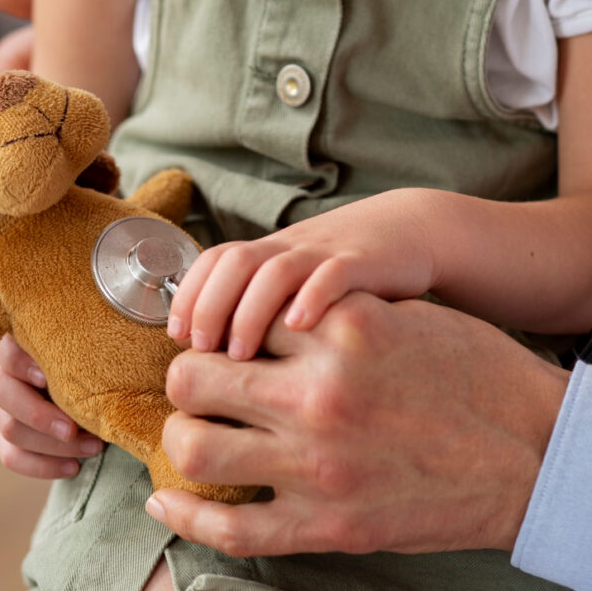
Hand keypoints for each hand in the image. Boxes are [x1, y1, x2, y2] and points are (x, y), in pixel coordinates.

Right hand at [0, 335, 103, 478]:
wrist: (102, 392)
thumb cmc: (101, 362)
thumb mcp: (96, 351)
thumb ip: (90, 351)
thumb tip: (107, 361)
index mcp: (23, 342)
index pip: (6, 348)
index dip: (21, 364)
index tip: (48, 378)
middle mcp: (7, 373)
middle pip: (1, 392)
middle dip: (38, 414)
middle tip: (73, 428)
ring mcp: (3, 407)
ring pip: (9, 428)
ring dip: (52, 444)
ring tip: (95, 447)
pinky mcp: (8, 437)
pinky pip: (11, 457)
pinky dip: (43, 466)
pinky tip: (74, 467)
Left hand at [148, 293, 568, 556]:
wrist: (539, 455)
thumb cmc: (483, 377)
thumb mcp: (410, 317)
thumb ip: (336, 312)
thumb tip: (275, 315)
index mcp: (342, 330)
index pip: (237, 315)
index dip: (222, 327)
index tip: (223, 339)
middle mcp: (320, 394)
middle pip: (195, 376)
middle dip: (188, 377)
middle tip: (200, 384)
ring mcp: (320, 465)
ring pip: (195, 448)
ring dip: (183, 435)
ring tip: (196, 431)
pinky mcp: (328, 525)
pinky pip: (229, 527)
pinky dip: (185, 514)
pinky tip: (168, 497)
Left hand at [166, 188, 438, 359]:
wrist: (412, 231)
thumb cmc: (347, 272)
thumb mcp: (298, 282)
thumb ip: (261, 309)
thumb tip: (214, 359)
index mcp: (271, 251)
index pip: (214, 260)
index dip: (189, 294)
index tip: (179, 337)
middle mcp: (292, 247)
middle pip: (234, 264)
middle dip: (210, 306)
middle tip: (202, 351)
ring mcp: (326, 253)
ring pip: (275, 270)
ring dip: (250, 311)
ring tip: (241, 355)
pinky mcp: (364, 262)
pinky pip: (333, 274)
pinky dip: (313, 297)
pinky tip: (300, 329)